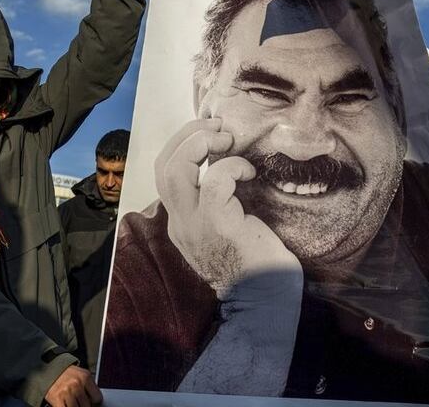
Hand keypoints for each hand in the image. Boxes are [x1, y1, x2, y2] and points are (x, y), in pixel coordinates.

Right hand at [44, 365, 101, 406]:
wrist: (48, 370)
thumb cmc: (66, 374)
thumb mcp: (81, 375)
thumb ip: (89, 386)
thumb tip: (96, 401)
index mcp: (85, 377)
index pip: (97, 398)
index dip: (93, 401)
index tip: (90, 401)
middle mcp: (77, 384)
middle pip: (87, 405)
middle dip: (83, 405)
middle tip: (79, 401)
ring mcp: (67, 392)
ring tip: (72, 402)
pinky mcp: (57, 399)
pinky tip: (65, 404)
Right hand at [155, 118, 301, 299]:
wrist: (265, 301)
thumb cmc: (258, 263)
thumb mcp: (229, 228)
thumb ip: (221, 202)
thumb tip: (232, 165)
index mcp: (182, 222)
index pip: (166, 173)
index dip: (183, 145)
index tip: (211, 133)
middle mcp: (180, 222)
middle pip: (162, 166)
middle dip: (186, 136)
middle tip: (217, 127)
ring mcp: (195, 224)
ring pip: (174, 170)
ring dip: (198, 143)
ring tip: (225, 137)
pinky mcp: (218, 224)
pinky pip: (215, 181)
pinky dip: (231, 166)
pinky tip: (249, 171)